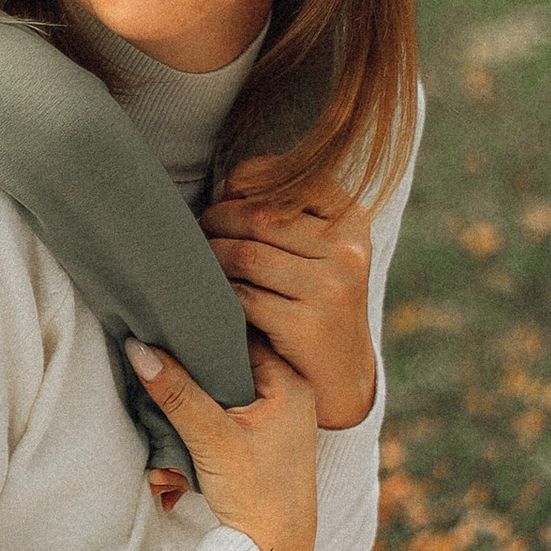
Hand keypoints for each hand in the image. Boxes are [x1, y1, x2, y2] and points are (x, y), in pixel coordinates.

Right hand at [124, 329, 318, 550]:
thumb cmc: (256, 496)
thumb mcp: (211, 439)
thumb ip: (176, 392)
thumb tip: (139, 348)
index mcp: (291, 383)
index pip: (242, 335)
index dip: (204, 330)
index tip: (167, 324)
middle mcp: (290, 395)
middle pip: (229, 365)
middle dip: (190, 376)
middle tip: (157, 370)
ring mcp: (278, 420)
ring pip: (223, 394)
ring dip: (190, 408)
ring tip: (162, 417)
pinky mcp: (264, 443)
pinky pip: (225, 418)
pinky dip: (200, 429)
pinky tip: (178, 448)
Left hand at [200, 160, 378, 430]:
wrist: (340, 371)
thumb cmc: (313, 297)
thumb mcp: (315, 247)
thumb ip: (280, 211)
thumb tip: (227, 186)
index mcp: (351, 222)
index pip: (289, 179)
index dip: (245, 181)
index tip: (225, 197)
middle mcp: (347, 252)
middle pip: (259, 216)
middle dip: (218, 220)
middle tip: (199, 230)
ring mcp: (331, 290)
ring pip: (246, 255)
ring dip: (211, 257)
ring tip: (199, 260)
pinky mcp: (307, 327)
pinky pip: (243, 298)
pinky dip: (220, 294)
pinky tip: (212, 295)